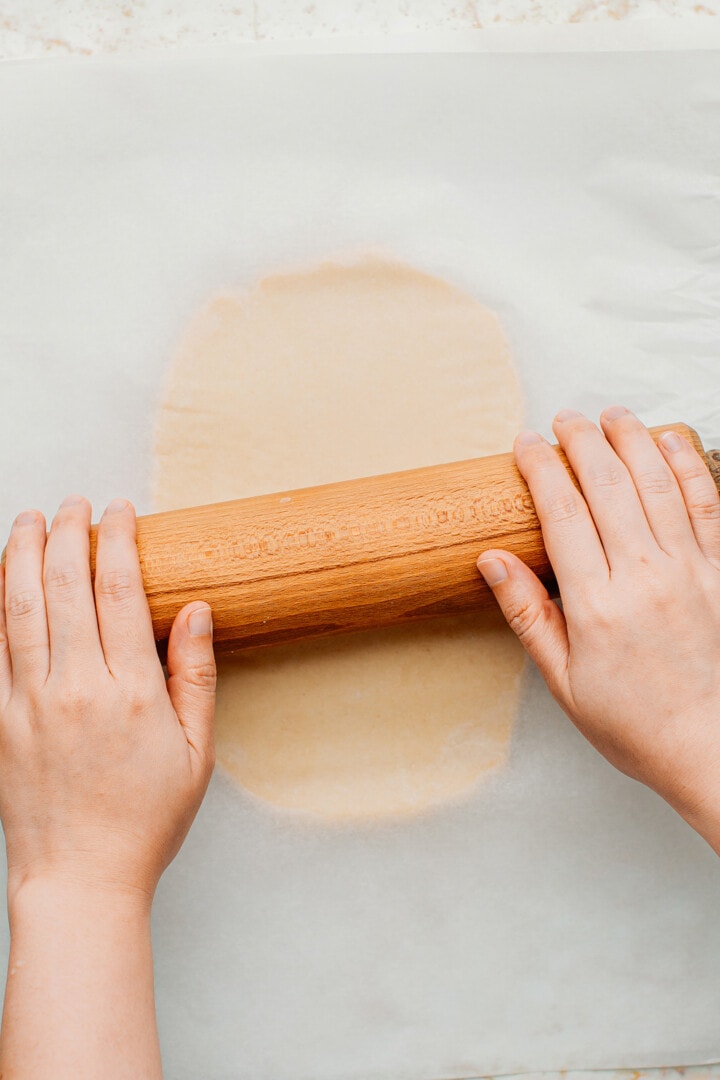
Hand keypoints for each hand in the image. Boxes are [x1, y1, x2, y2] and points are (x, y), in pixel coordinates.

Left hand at [0, 495, 215, 904]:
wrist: (80, 880)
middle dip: (68, 531)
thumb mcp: (195, 752)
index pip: (119, 591)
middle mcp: (76, 687)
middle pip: (66, 586)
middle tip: (73, 502)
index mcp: (130, 692)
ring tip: (27, 518)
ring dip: (21, 554)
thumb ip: (194, 674)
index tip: (119, 511)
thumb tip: (196, 611)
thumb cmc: (144, 821)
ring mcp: (30, 703)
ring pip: (20, 608)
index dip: (117, 541)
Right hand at [477, 407, 719, 851]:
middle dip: (581, 442)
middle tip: (564, 421)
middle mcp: (644, 575)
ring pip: (657, 483)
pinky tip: (671, 442)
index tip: (526, 445)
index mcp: (597, 604)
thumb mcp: (564, 680)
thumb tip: (493, 561)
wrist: (712, 749)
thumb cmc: (636, 723)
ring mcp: (690, 569)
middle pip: (608, 485)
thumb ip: (528, 614)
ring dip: (632, 440)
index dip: (541, 469)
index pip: (562, 512)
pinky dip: (688, 465)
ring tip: (612, 416)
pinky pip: (707, 502)